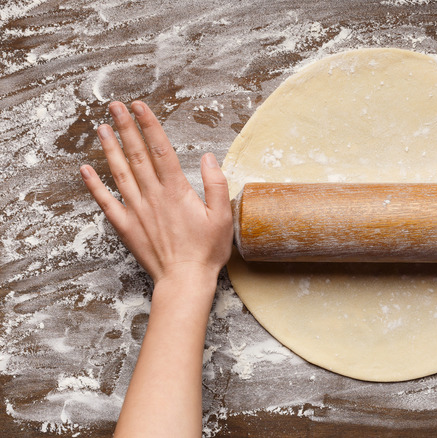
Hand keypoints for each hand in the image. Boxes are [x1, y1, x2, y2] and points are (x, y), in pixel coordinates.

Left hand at [80, 101, 232, 284]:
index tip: (140, 107)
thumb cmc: (206, 250)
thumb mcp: (222, 216)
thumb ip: (216, 184)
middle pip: (137, 154)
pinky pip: (106, 202)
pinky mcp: (125, 226)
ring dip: (109, 148)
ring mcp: (136, 210)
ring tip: (101, 128)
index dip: (149, 125)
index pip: (161, 150)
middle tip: (115, 106)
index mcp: (177, 191)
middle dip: (126, 127)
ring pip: (119, 172)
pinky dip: (94, 185)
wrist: (184, 280)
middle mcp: (153, 196)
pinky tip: (85, 169)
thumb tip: (208, 157)